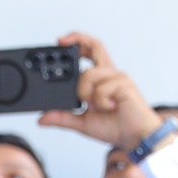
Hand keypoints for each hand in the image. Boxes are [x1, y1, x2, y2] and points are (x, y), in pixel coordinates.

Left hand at [37, 32, 162, 151]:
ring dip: (85, 93)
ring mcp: (117, 77)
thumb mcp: (82, 123)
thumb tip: (42, 118)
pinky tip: (110, 108)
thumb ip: (63, 118)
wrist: (135, 137)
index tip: (60, 41)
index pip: (90, 52)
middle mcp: (109, 74)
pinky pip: (100, 90)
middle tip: (60, 42)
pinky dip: (99, 103)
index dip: (78, 42)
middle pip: (95, 46)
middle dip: (78, 39)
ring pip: (88, 75)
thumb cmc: (115, 126)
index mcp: (101, 79)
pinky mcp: (124, 84)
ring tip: (95, 106)